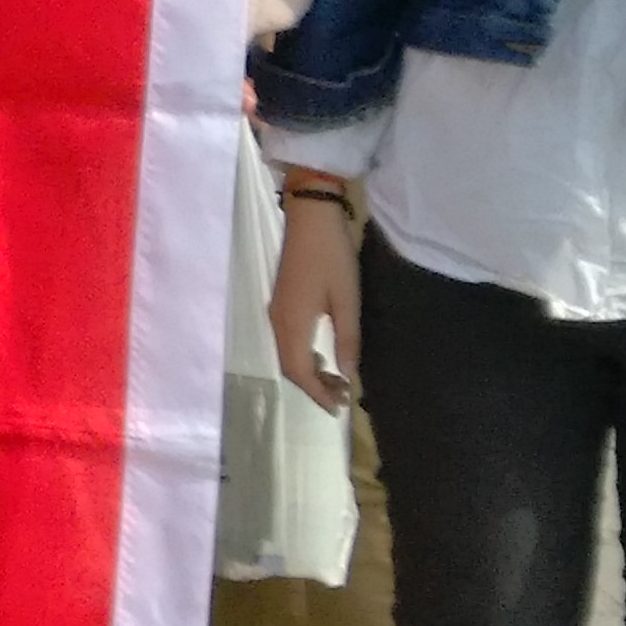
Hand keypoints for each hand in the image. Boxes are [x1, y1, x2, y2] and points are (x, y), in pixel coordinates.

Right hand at [270, 193, 359, 413]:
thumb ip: (347, 339)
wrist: (311, 218)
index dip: (318, 393)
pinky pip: (287, 341)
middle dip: (314, 386)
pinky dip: (304, 356)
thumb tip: (348, 373)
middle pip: (289, 367)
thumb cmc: (332, 258)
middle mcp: (278, 321)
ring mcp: (277, 310)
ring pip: (287, 354)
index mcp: (292, 323)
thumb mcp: (347, 300)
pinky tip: (322, 354)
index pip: (299, 371)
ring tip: (337, 379)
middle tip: (342, 397)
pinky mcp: (281, 302)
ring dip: (309, 371)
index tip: (339, 407)